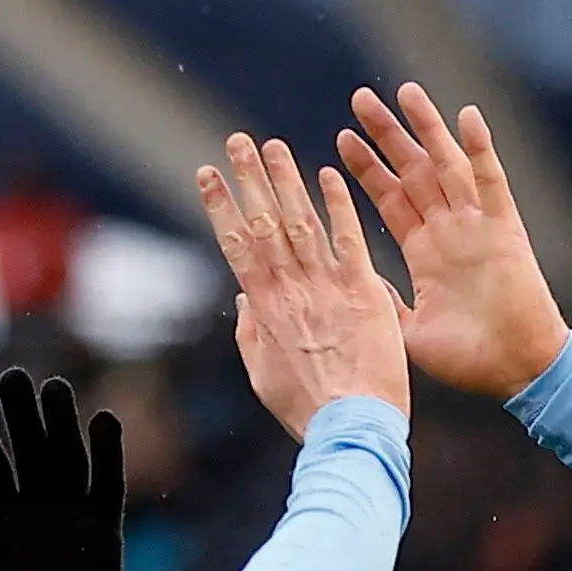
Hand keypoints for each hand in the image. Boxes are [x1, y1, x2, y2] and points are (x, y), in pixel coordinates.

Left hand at [0, 369, 127, 570]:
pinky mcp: (106, 533)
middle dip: (23, 417)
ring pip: (68, 460)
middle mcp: (39, 518)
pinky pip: (107, 486)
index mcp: (5, 531)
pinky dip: (107, 455)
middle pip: (31, 454)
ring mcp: (73, 521)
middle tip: (14, 375)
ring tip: (55, 387)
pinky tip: (103, 420)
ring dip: (62, 424)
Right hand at [196, 132, 410, 440]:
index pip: (236, 245)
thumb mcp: (265, 376)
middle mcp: (290, 291)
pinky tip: (329, 174)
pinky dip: (339, 206)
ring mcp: (326, 288)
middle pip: (265, 224)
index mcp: (264, 309)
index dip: (220, 206)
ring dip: (287, 180)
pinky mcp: (364, 293)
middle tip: (238, 140)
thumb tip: (246, 299)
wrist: (351, 430)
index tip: (207, 173)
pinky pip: (350, 240)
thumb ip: (252, 333)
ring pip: (303, 222)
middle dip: (249, 179)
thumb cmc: (309, 411)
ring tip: (275, 146)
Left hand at [338, 83, 571, 400]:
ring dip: (426, 128)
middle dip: (387, 135)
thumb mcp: (407, 330)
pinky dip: (480, 150)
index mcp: (425, 253)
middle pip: (413, 171)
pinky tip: (467, 116)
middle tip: (360, 99)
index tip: (341, 139)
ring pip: (447, 165)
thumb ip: (383, 302)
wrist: (518, 373)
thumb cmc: (469, 361)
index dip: (367, 169)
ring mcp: (477, 227)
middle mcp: (449, 231)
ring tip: (403, 91)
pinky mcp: (505, 231)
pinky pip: (491, 183)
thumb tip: (351, 283)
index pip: (390, 199)